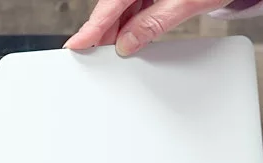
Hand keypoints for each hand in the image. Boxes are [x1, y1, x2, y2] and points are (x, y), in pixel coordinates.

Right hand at [64, 0, 233, 55]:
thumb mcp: (186, 3)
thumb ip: (153, 23)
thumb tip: (128, 44)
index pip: (109, 5)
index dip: (92, 28)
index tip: (76, 45)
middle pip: (112, 7)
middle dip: (105, 32)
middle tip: (96, 56)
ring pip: (121, 7)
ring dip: (119, 28)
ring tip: (118, 49)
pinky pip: (132, 4)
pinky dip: (131, 20)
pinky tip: (132, 34)